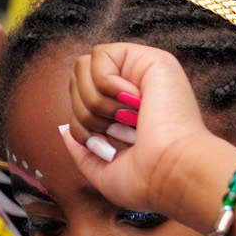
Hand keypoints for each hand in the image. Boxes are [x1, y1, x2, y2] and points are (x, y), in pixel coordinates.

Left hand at [59, 42, 233, 214]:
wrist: (172, 173)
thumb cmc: (148, 180)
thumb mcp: (103, 172)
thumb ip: (81, 149)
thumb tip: (62, 128)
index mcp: (124, 113)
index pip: (79, 100)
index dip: (81, 124)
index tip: (111, 146)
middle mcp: (133, 89)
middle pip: (76, 81)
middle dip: (86, 114)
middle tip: (118, 131)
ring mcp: (142, 73)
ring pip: (82, 67)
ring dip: (96, 102)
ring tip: (128, 118)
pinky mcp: (150, 59)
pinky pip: (100, 55)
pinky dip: (107, 84)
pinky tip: (135, 101)